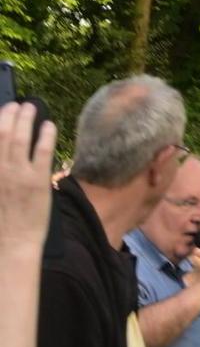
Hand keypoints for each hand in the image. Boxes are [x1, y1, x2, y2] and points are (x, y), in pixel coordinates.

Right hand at [0, 102, 55, 258]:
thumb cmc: (1, 219)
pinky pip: (43, 151)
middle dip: (9, 114)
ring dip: (25, 119)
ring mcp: (18, 173)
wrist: (11, 241)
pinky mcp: (38, 181)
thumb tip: (5, 151)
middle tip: (16, 105)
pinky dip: (46, 136)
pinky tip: (49, 125)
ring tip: (30, 108)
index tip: (2, 109)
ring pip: (20, 138)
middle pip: (2, 133)